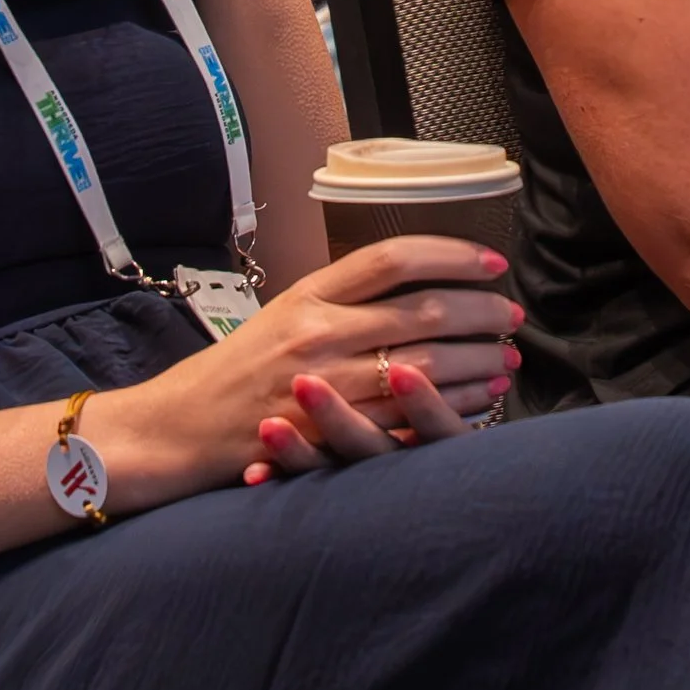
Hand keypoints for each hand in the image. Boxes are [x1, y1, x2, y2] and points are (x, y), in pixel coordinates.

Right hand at [89, 235, 518, 512]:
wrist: (177, 428)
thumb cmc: (237, 371)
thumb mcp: (285, 314)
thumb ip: (344, 299)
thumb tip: (416, 283)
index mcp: (310, 292)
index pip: (394, 257)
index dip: (452, 255)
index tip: (493, 263)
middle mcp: (316, 331)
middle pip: (420, 310)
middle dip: (479, 312)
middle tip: (512, 316)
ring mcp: (320, 384)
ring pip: (421, 365)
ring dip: (475, 361)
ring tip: (507, 359)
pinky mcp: (324, 433)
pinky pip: (403, 418)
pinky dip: (448, 408)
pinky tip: (477, 402)